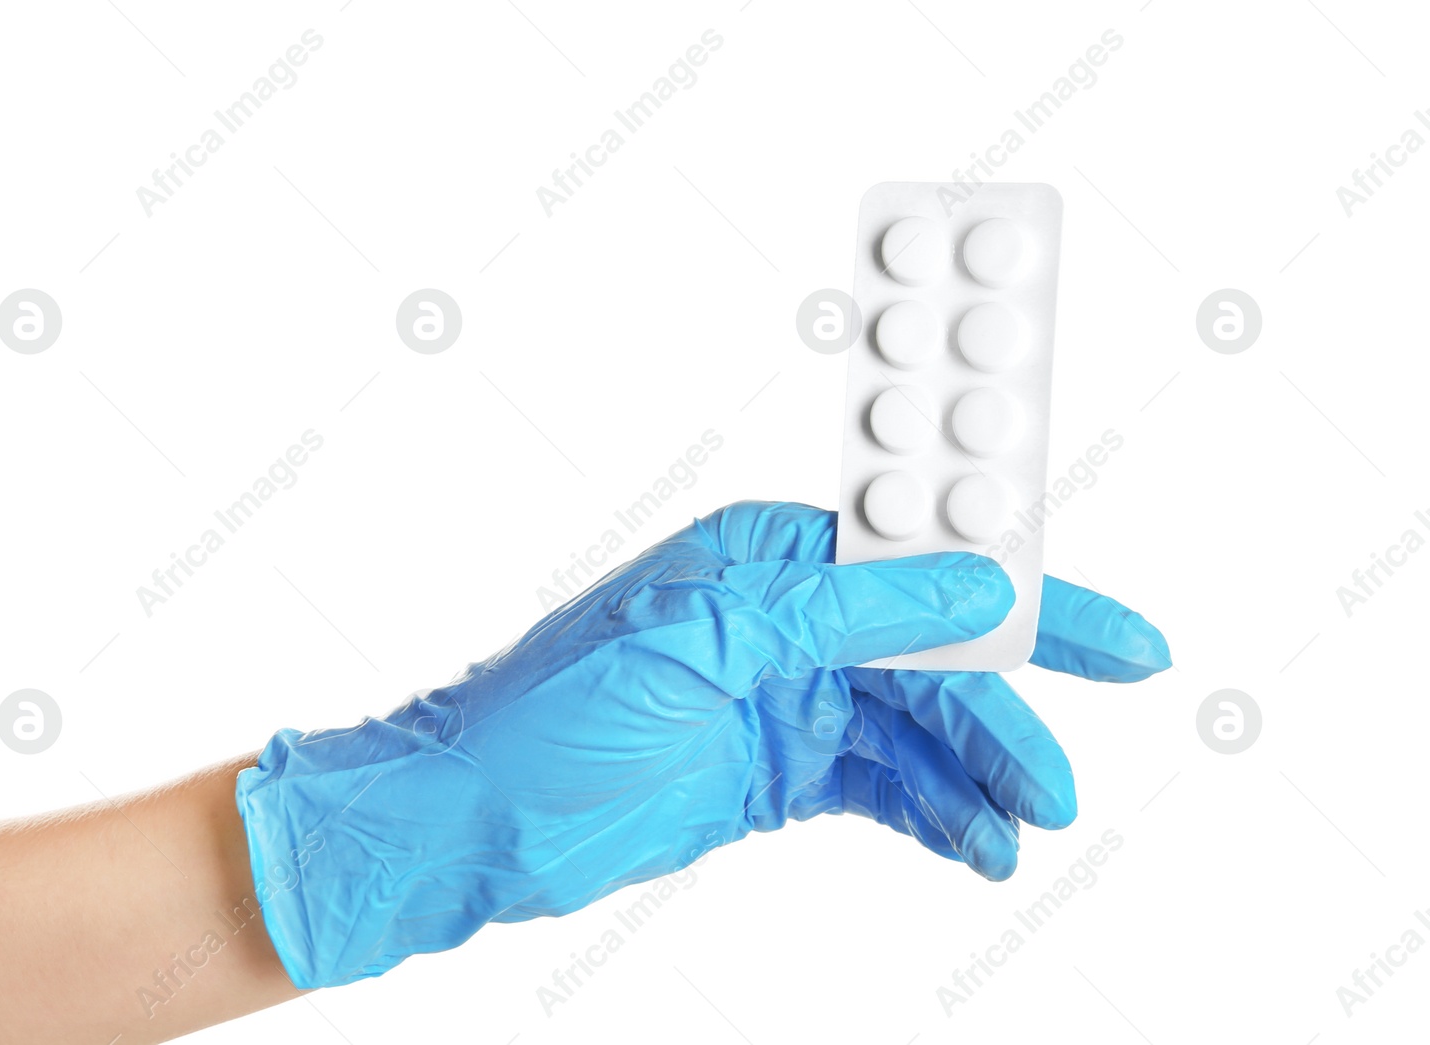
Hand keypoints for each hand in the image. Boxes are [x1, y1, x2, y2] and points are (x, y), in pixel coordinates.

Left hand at [236, 501, 1168, 987]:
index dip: (1026, 595)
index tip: (1114, 637)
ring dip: (973, 779)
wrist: (472, 821)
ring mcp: (787, 696)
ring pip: (918, 730)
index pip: (926, 563)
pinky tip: (969, 844)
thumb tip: (972, 588)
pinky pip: (881, 783)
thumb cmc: (552, 714)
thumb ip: (847, 616)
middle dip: (1008, 713)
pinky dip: (930, 812)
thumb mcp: (705, 647)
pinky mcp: (778, 768)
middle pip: (938, 655)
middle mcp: (789, 619)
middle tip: (1065, 775)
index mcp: (771, 559)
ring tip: (1016, 829)